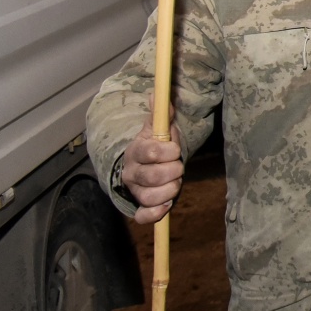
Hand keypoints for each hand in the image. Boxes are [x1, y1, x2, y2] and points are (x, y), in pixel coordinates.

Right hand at [120, 109, 183, 224]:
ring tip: (175, 183)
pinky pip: (143, 216)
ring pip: (150, 197)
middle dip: (173, 171)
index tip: (176, 150)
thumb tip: (157, 95)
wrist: (143, 166)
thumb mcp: (158, 129)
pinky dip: (155, 213)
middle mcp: (131, 173)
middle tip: (179, 167)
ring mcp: (135, 191)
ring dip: (169, 191)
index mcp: (135, 151)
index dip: (167, 152)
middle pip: (151, 176)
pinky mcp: (140, 206)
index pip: (148, 152)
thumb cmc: (155, 146)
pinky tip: (167, 206)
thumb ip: (161, 115)